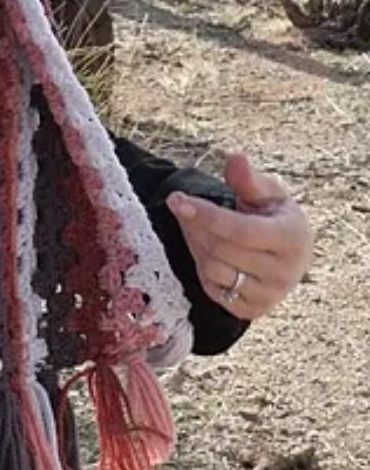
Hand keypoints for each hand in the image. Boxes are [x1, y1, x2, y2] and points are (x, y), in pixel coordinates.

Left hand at [167, 152, 314, 321]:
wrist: (289, 254)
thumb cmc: (274, 214)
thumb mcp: (267, 191)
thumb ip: (248, 179)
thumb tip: (235, 158)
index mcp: (293, 238)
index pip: (242, 230)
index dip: (207, 215)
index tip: (176, 199)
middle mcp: (285, 273)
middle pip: (223, 250)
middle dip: (196, 225)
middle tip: (182, 205)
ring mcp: (269, 296)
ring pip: (215, 271)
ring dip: (196, 244)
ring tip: (194, 224)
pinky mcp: (252, 311)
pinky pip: (214, 290)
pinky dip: (202, 267)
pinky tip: (206, 247)